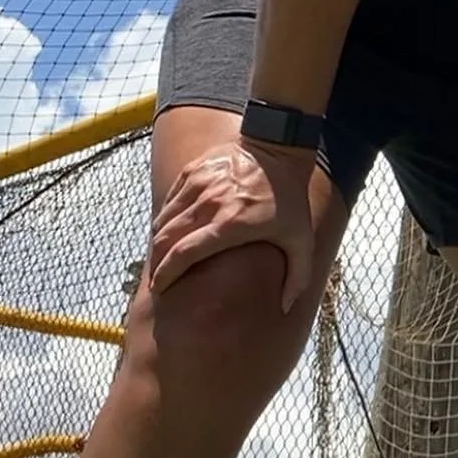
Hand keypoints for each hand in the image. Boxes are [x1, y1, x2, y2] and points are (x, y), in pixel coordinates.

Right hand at [148, 138, 316, 310]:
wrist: (278, 148)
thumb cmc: (290, 199)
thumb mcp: (302, 239)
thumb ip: (298, 277)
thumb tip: (285, 309)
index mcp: (230, 224)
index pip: (184, 253)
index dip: (166, 274)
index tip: (160, 289)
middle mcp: (208, 204)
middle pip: (165, 239)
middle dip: (156, 264)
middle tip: (157, 281)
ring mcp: (198, 185)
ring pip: (164, 220)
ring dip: (158, 242)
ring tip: (161, 260)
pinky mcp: (192, 171)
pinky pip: (170, 202)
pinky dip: (165, 220)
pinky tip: (170, 233)